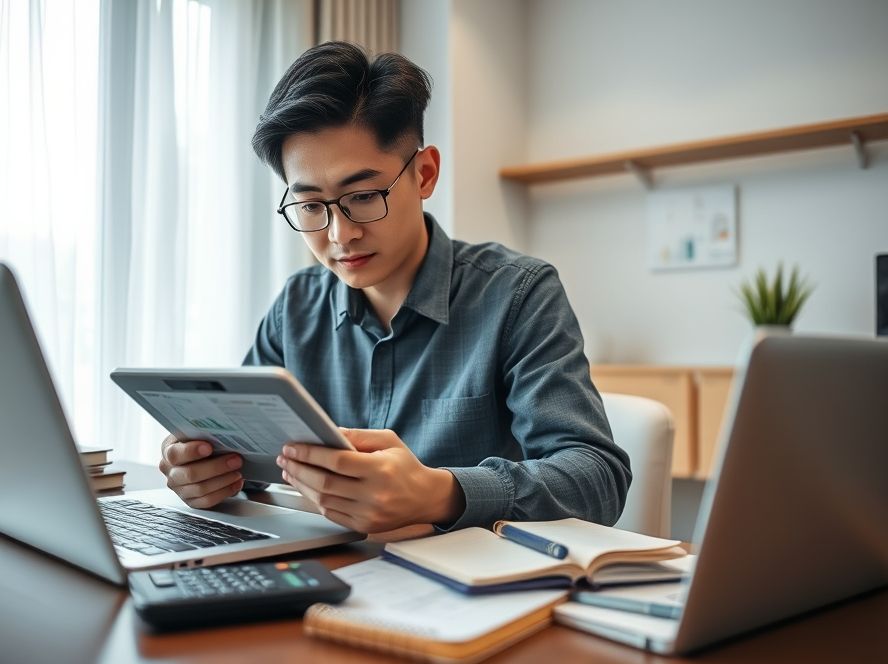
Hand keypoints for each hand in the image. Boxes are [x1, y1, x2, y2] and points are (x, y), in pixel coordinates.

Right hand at [159, 435, 244, 508]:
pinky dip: (225, 492)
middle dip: (216, 467)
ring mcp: (180, 489)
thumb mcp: (198, 434)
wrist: (201, 457)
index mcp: (169, 451)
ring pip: (200, 489)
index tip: (209, 447)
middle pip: (190, 474)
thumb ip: (204, 434)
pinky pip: (207, 501)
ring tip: (238, 472)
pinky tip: (237, 483)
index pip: (175, 454)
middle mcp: (171, 472)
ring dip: (223, 480)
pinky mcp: (191, 501)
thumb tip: (222, 435)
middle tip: (236, 460)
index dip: (191, 451)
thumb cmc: (201, 442)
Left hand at [276, 428, 464, 532]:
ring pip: (323, 500)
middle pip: (324, 483)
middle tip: (285, 458)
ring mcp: (368, 514)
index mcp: (381, 470)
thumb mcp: (388, 441)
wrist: (425, 498)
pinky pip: (330, 514)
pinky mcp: (364, 527)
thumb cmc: (405, 466)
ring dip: (301, 485)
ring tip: (290, 471)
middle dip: (299, 469)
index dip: (310, 454)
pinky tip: (307, 487)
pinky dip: (314, 500)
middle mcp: (374, 495)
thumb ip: (358, 435)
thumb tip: (328, 431)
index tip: (293, 447)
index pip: (337, 461)